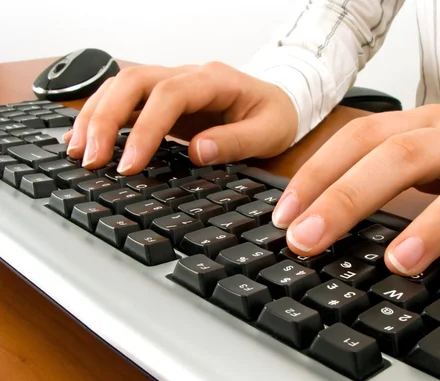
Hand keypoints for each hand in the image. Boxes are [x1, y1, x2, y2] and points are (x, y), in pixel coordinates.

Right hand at [63, 62, 297, 173]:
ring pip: (121, 87)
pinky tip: (87, 140)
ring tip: (78, 153)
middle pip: (133, 82)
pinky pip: (126, 101)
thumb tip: (197, 152)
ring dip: (95, 116)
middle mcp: (187, 76)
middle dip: (106, 119)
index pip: (169, 95)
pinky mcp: (164, 100)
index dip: (145, 128)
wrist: (280, 101)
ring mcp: (173, 84)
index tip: (130, 164)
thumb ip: (236, 142)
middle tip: (91, 160)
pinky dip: (102, 118)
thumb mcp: (269, 133)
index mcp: (215, 81)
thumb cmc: (276, 116)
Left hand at [271, 105, 439, 276]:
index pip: (361, 138)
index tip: (285, 219)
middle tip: (309, 242)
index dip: (318, 175)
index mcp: (421, 125)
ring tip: (398, 263)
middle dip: (349, 197)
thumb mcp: (417, 162)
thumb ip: (373, 187)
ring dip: (434, 222)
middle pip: (404, 154)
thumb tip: (309, 229)